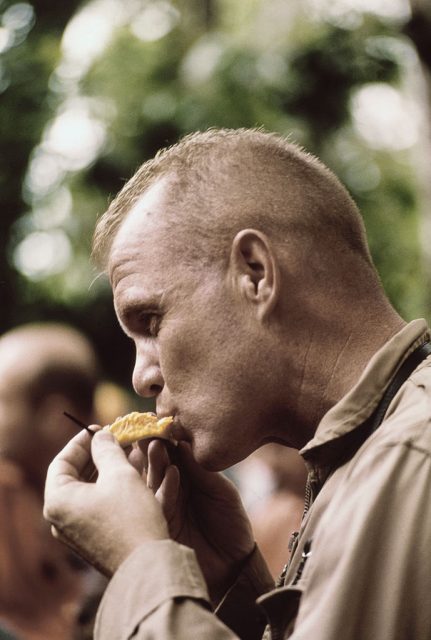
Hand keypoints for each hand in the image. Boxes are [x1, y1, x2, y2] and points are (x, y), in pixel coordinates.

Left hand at [43, 428, 168, 575]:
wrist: (147, 565)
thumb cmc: (130, 516)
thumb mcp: (120, 474)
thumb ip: (107, 449)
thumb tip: (101, 436)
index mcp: (58, 501)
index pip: (62, 461)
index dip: (81, 441)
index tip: (99, 428)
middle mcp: (62, 518)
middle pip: (75, 476)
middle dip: (97, 455)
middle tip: (115, 439)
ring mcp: (78, 532)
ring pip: (90, 490)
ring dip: (108, 469)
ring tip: (129, 452)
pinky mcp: (95, 540)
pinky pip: (100, 505)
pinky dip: (113, 487)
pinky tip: (134, 474)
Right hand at [143, 440, 255, 604]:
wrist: (235, 565)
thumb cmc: (231, 524)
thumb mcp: (221, 491)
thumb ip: (201, 470)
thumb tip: (181, 443)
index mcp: (184, 478)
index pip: (169, 454)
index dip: (164, 439)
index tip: (159, 422)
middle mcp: (169, 490)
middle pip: (155, 465)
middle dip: (152, 447)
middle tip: (150, 431)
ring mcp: (163, 508)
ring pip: (151, 482)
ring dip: (154, 463)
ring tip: (157, 446)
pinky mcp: (161, 526)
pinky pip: (160, 504)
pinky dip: (166, 488)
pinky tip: (173, 473)